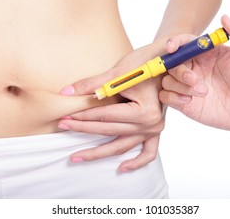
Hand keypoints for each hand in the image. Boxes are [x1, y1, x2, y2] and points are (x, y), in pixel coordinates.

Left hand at [58, 41, 166, 171]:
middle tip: (63, 127)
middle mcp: (151, 124)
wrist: (166, 61)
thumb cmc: (145, 63)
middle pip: (110, 132)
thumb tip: (66, 92)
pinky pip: (148, 152)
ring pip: (122, 146)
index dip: (83, 117)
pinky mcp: (155, 131)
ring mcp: (154, 129)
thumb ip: (92, 84)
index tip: (65, 117)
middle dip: (83, 129)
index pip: (106, 117)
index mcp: (144, 110)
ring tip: (77, 157)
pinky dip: (136, 162)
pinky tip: (121, 168)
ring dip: (99, 153)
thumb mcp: (119, 72)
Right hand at [159, 15, 229, 131]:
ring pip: (167, 80)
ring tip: (202, 93)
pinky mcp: (184, 102)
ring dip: (180, 86)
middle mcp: (193, 67)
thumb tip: (225, 17)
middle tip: (194, 79)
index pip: (183, 43)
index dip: (174, 42)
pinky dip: (173, 98)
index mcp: (205, 53)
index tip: (172, 47)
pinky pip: (166, 97)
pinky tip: (190, 101)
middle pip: (171, 62)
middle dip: (178, 70)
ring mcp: (187, 85)